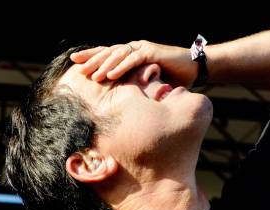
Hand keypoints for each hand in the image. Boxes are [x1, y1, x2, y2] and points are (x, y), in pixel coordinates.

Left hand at [70, 41, 198, 87]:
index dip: (92, 57)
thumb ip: (136, 86)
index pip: (108, 54)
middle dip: (92, 59)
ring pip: (118, 55)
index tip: (76, 63)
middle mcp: (134, 49)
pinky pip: (133, 59)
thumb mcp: (150, 83)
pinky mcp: (152, 52)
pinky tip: (111, 74)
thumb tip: (123, 101)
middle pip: (108, 52)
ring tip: (92, 75)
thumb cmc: (173, 78)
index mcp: (131, 55)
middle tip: (77, 67)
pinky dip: (121, 66)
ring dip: (104, 65)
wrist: (193, 68)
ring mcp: (142, 49)